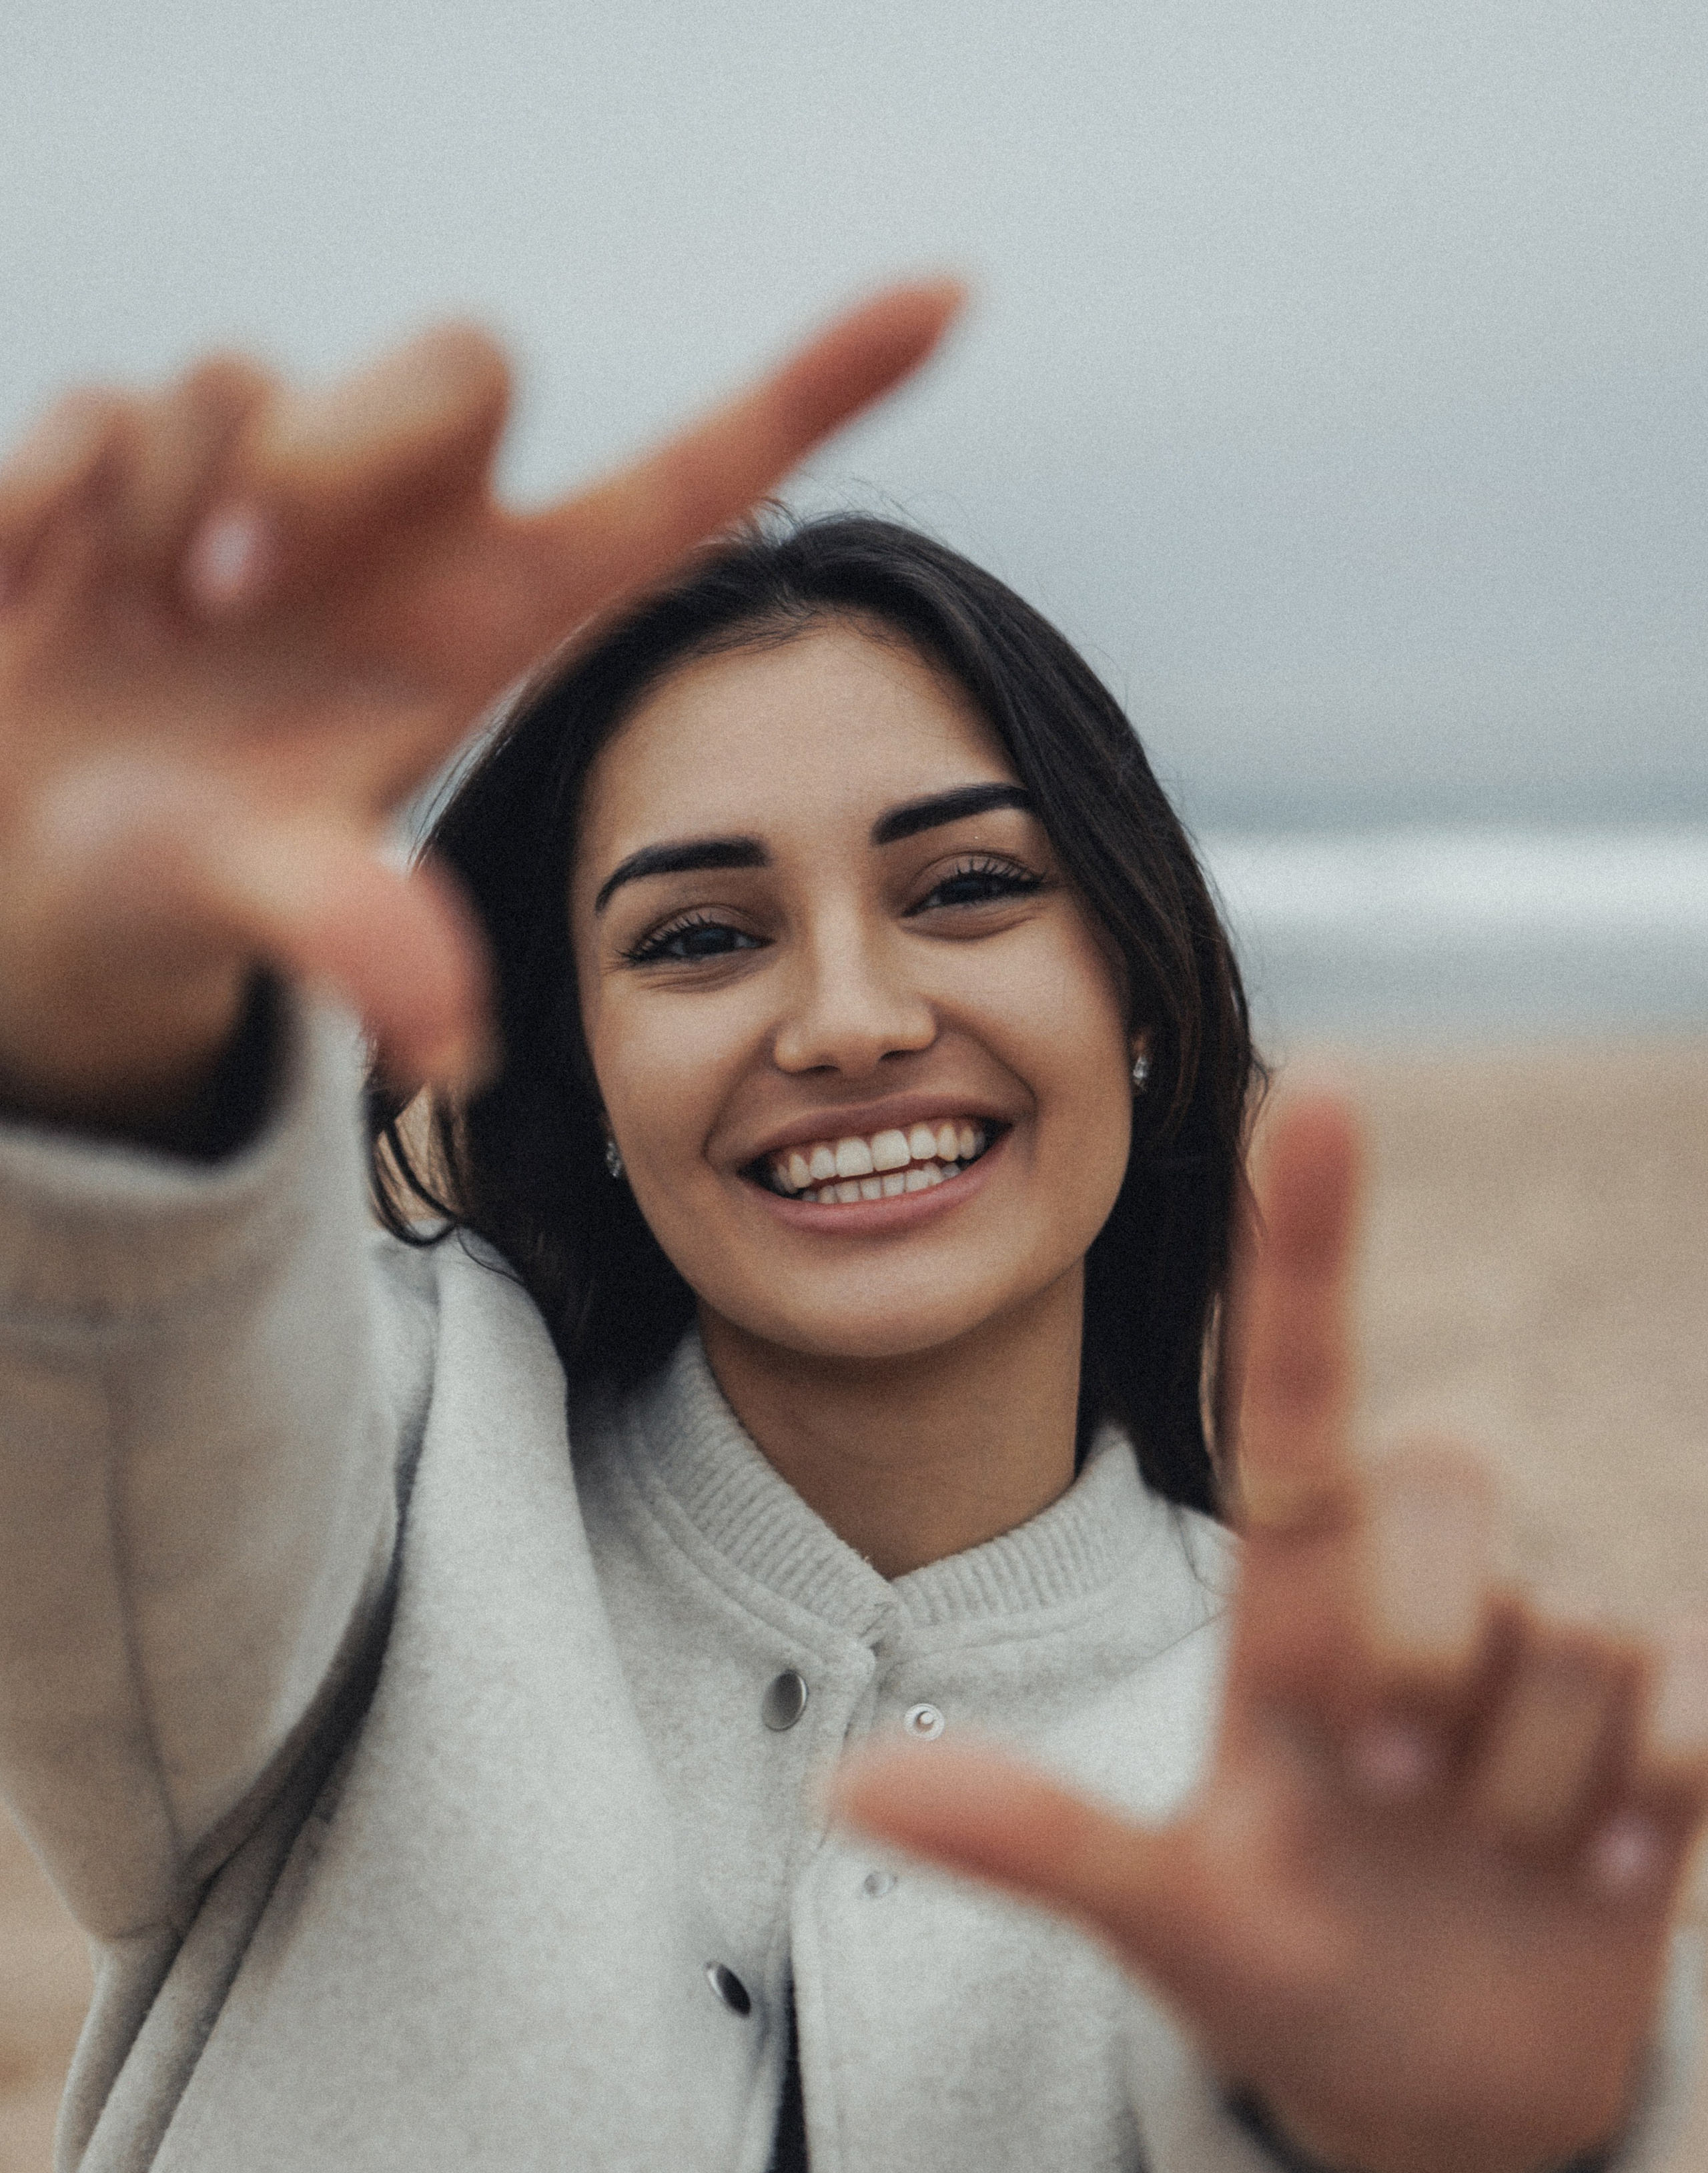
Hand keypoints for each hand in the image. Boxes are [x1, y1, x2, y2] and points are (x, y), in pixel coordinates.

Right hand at [0, 282, 959, 1122]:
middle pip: (455, 363)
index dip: (813, 390)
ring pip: (246, 378)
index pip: (684, 484)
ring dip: (179, 494)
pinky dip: (49, 495)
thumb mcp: (276, 901)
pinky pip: (98, 403)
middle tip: (229, 588)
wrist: (42, 859)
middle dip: (337, 447)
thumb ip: (360, 936)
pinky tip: (35, 594)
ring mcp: (264, 479)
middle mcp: (401, 529)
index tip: (951, 299)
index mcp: (490, 618)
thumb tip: (450, 1041)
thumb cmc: (203, 866)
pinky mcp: (124, 462)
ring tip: (144, 622)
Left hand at [834, 1090, 1707, 2172]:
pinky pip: (1689, 1690)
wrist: (1443, 2095)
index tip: (1319, 1082)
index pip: (1300, 1390)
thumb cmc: (1290, 1974)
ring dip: (1522, 1784)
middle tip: (1394, 1800)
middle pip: (1442, 1484)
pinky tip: (1611, 1875)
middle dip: (1419, 1648)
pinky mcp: (1674, 1724)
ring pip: (1565, 1634)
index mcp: (1294, 1612)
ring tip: (1491, 1869)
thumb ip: (1032, 1841)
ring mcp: (1554, 1660)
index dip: (1310, 1240)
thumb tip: (843, 1784)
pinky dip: (1657, 1790)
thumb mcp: (1166, 1920)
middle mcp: (1425, 1600)